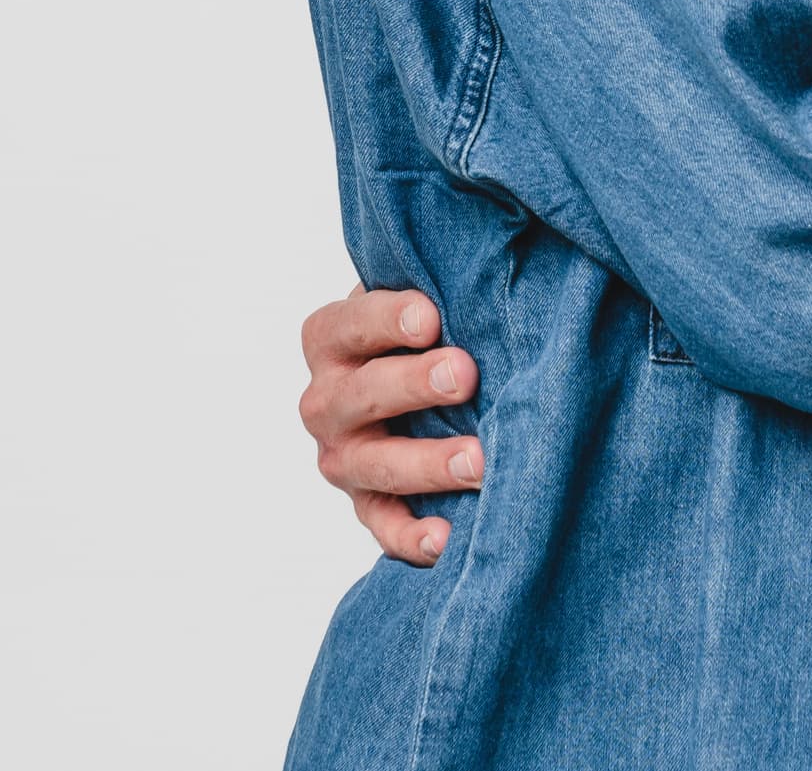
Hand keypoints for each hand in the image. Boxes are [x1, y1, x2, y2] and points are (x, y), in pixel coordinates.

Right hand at [298, 286, 481, 565]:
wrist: (411, 382)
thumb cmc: (426, 328)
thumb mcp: (417, 295)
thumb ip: (436, 283)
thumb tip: (485, 272)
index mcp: (330, 339)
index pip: (348, 325)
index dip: (386, 319)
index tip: (431, 318)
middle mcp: (326, 401)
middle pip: (361, 394)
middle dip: (413, 385)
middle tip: (465, 375)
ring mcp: (344, 458)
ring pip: (375, 464)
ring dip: (426, 463)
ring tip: (478, 460)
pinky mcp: (367, 504)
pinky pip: (383, 526)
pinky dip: (411, 537)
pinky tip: (448, 538)